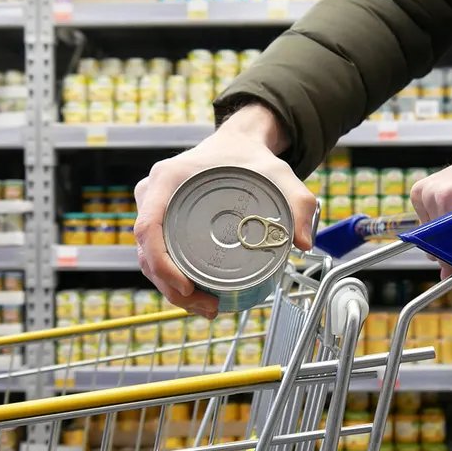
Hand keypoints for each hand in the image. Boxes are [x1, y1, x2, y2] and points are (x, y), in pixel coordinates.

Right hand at [134, 104, 315, 317]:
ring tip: (207, 308)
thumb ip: (299, 202)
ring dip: (170, 290)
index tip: (186, 288)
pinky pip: (157, 253)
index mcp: (168, 178)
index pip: (148, 228)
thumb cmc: (251, 157)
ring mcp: (152, 206)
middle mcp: (152, 192)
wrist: (238, 142)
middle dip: (171, 288)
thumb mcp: (279, 174)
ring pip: (149, 258)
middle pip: (147, 251)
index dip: (161, 264)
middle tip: (208, 307)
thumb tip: (304, 243)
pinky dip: (170, 278)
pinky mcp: (159, 218)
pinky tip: (194, 297)